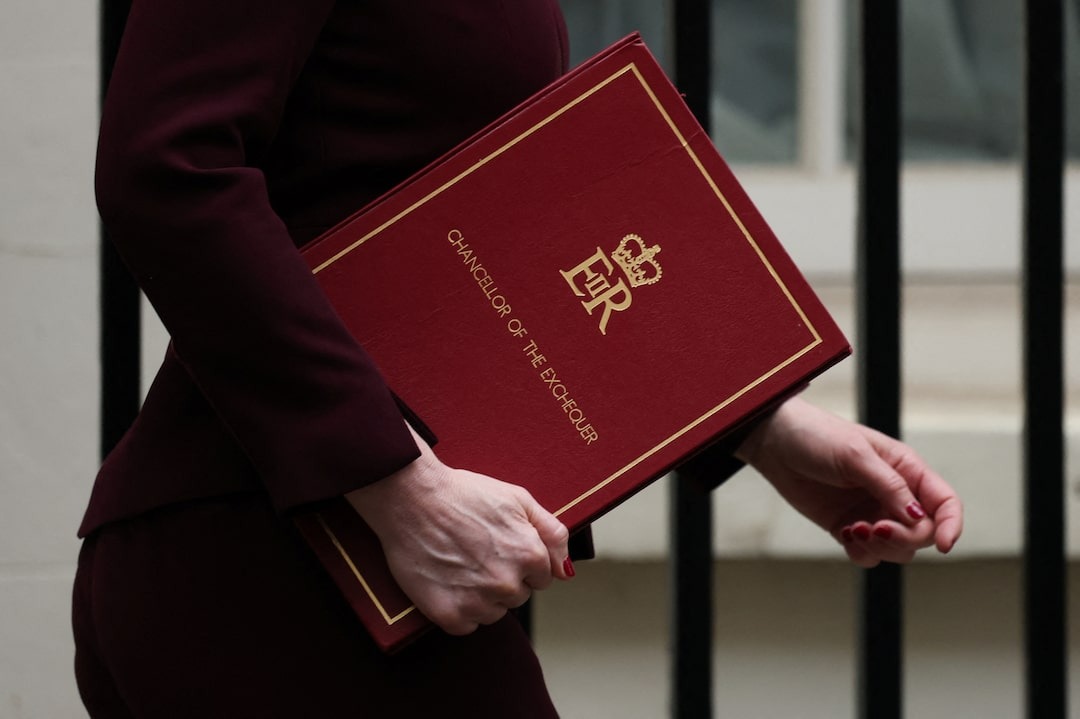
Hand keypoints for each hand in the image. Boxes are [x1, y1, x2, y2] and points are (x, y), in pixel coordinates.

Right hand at [346, 425, 571, 634]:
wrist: (411, 497)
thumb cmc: (464, 493)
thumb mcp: (517, 498)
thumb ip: (552, 534)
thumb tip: (567, 571)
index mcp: (530, 555)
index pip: (540, 578)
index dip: (519, 561)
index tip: (497, 546)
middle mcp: (507, 582)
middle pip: (517, 596)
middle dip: (502, 578)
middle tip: (475, 552)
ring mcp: (477, 601)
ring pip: (494, 613)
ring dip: (481, 597)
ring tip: (460, 565)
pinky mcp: (449, 614)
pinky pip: (466, 626)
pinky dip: (458, 609)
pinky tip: (447, 582)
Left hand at [735, 397, 962, 567]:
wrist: (775, 444)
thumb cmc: (817, 437)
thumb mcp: (856, 455)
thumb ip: (889, 486)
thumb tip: (919, 517)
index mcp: (906, 469)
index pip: (945, 502)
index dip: (952, 525)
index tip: (944, 546)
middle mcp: (894, 494)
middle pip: (923, 532)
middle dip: (905, 538)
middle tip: (875, 529)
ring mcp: (871, 512)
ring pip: (898, 549)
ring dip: (882, 548)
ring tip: (854, 529)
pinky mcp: (848, 526)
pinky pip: (868, 554)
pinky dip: (861, 553)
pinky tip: (844, 534)